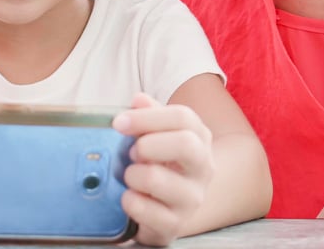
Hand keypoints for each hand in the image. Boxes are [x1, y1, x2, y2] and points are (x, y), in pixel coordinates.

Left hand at [112, 93, 213, 245]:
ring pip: (157, 178)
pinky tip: (129, 198)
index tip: (119, 123)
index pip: (182, 117)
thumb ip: (148, 115)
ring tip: (130, 177)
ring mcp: (192, 198)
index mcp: (200, 138)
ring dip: (132, 175)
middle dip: (147, 145)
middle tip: (131, 153)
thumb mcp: (156, 135)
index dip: (147, 117)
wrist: (168, 208)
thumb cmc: (159, 163)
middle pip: (184, 144)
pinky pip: (144, 210)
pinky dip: (129, 202)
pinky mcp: (175, 224)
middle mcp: (204, 167)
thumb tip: (139, 100)